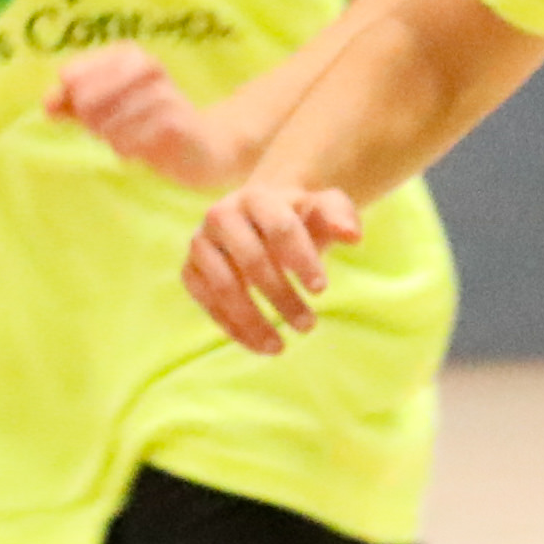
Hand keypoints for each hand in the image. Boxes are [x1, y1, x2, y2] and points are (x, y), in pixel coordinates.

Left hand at [45, 44, 250, 191]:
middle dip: (91, 122)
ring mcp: (162, 94)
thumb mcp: (106, 109)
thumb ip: (71, 103)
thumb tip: (47, 105)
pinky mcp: (173, 123)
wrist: (204, 147)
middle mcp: (147, 67)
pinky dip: (127, 151)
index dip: (69, 101)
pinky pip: (126, 142)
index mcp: (128, 54)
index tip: (85, 112)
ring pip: (104, 124)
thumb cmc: (147, 124)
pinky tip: (142, 149)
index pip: (71, 76)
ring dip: (111, 138)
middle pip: (84, 100)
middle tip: (110, 129)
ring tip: (129, 138)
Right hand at [178, 178, 365, 354]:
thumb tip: (353, 237)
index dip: (302, 259)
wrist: (260, 220)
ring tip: (280, 347)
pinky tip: (260, 346)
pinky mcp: (190, 270)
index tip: (322, 290)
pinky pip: (207, 303)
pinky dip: (233, 328)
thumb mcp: (323, 209)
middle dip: (282, 297)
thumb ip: (340, 215)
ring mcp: (200, 243)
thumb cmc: (298, 217)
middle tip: (309, 326)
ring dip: (253, 321)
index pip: (280, 228)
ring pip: (224, 286)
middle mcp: (221, 215)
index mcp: (256, 196)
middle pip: (252, 260)